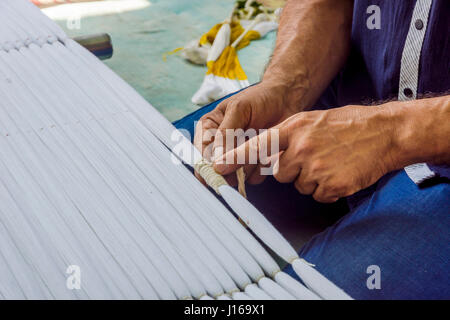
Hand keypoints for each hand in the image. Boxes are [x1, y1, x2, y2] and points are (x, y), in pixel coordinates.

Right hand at [194, 82, 300, 184]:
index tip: (220, 170)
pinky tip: (270, 151)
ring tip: (262, 145)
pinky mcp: (254, 164)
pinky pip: (254, 177)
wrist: (286, 99)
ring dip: (250, 165)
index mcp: (209, 130)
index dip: (208, 167)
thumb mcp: (239, 109)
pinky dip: (263, 167)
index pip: (201, 155)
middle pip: (218, 171)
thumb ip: (225, 134)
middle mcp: (221, 147)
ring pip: (236, 176)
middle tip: (248, 151)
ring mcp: (238, 157)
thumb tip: (216, 161)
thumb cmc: (260, 98)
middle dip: (233, 165)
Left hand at [213, 104, 398, 202]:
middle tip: (314, 156)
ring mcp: (315, 168)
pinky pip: (318, 194)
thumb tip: (266, 153)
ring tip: (331, 161)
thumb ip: (286, 135)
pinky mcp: (330, 185)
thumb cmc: (348, 124)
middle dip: (291, 169)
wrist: (384, 132)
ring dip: (311, 178)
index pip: (258, 145)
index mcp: (293, 129)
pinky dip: (327, 188)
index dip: (236, 157)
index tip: (217, 166)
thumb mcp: (311, 120)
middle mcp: (301, 148)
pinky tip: (339, 172)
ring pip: (299, 185)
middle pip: (278, 172)